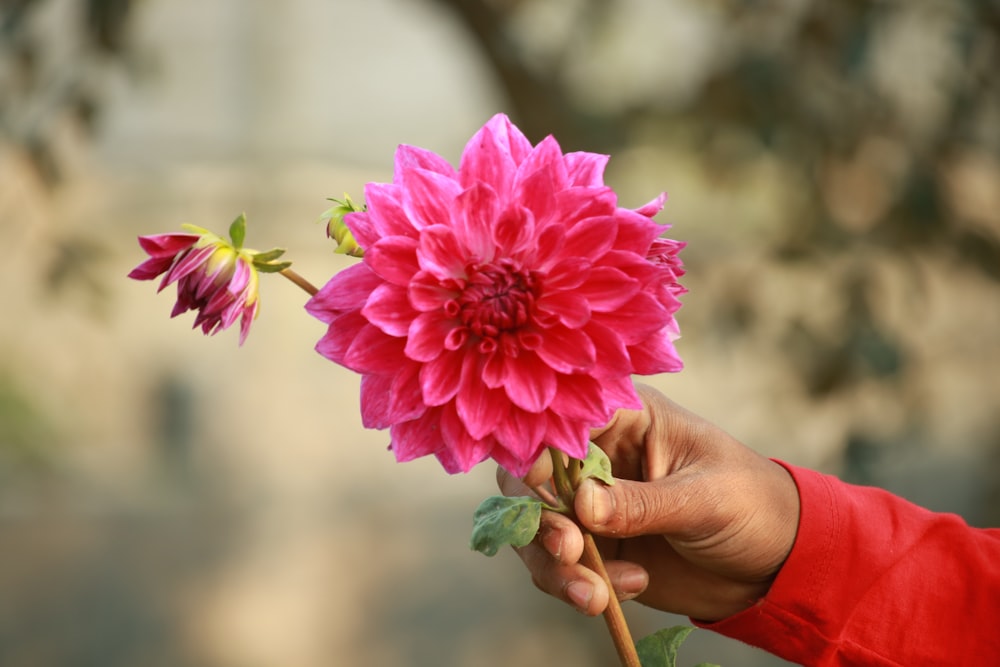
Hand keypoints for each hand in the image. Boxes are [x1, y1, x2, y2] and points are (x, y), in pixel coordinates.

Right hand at [497, 384, 799, 621]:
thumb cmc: (751, 504)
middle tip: (570, 549)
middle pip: (531, 478)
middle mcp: (597, 457)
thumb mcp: (704, 498)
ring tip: (596, 595)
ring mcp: (591, 505)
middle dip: (540, 518)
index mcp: (624, 418)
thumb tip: (582, 505)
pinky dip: (577, 585)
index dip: (537, 447)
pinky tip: (628, 590)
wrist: (775, 564)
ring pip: (536, 528)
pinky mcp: (595, 547)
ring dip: (555, 564)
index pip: (562, 420)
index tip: (534, 482)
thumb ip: (642, 503)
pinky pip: (558, 566)